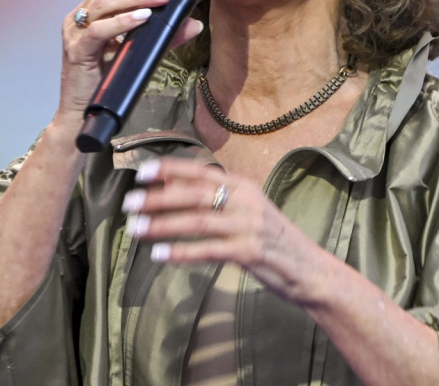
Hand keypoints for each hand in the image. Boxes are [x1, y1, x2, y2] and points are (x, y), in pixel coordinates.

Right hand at [55, 0, 203, 121]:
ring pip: (103, 2)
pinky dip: (123, 20)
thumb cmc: (108, 83)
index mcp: (92, 12)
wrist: (83, 116)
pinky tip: (143, 17)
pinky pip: (98, 30)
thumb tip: (194, 23)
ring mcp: (74, 33)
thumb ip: (164, 37)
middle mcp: (79, 17)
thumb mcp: (141, 52)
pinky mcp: (76, 51)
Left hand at [121, 157, 325, 304]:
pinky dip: (181, 252)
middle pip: (194, 194)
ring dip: (162, 224)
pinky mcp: (250, 252)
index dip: (169, 170)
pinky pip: (208, 250)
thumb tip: (172, 189)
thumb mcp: (247, 209)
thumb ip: (217, 198)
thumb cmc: (272, 239)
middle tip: (129, 203)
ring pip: (197, 221)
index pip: (200, 171)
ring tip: (135, 229)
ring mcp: (249, 226)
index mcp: (243, 185)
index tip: (141, 173)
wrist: (309, 268)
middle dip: (158, 198)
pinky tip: (159, 254)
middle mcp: (246, 200)